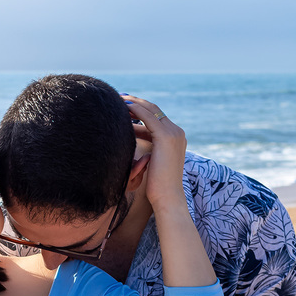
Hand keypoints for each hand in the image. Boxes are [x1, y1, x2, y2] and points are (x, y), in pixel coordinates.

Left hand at [120, 94, 188, 212]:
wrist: (168, 197)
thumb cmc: (157, 186)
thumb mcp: (153, 162)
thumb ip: (148, 149)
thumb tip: (135, 141)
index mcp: (176, 137)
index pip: (157, 117)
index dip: (141, 110)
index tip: (126, 107)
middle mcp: (177, 132)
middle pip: (155, 110)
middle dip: (137, 103)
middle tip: (120, 98)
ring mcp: (173, 133)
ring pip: (151, 110)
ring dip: (134, 104)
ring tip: (118, 101)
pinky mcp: (166, 137)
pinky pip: (147, 117)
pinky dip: (135, 110)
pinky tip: (123, 109)